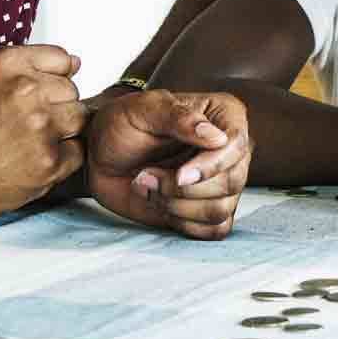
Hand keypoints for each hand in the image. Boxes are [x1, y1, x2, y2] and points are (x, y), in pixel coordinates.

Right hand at [0, 44, 88, 224]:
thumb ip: (29, 63)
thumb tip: (77, 62)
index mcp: (7, 63)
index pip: (63, 60)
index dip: (49, 80)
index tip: (31, 97)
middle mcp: (25, 90)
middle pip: (72, 91)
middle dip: (55, 106)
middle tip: (24, 124)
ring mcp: (40, 127)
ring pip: (79, 119)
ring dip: (61, 131)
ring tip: (29, 141)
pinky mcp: (48, 161)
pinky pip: (77, 151)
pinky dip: (60, 159)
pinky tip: (32, 160)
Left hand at [82, 87, 252, 238]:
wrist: (100, 155)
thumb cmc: (122, 124)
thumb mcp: (143, 109)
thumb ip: (178, 117)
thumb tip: (217, 137)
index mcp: (223, 115)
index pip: (237, 144)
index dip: (212, 165)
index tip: (180, 175)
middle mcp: (229, 150)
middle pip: (233, 181)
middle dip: (184, 189)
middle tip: (147, 175)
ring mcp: (221, 181)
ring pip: (221, 209)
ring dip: (177, 206)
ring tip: (148, 187)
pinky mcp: (208, 208)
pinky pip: (214, 229)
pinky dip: (184, 223)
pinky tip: (160, 204)